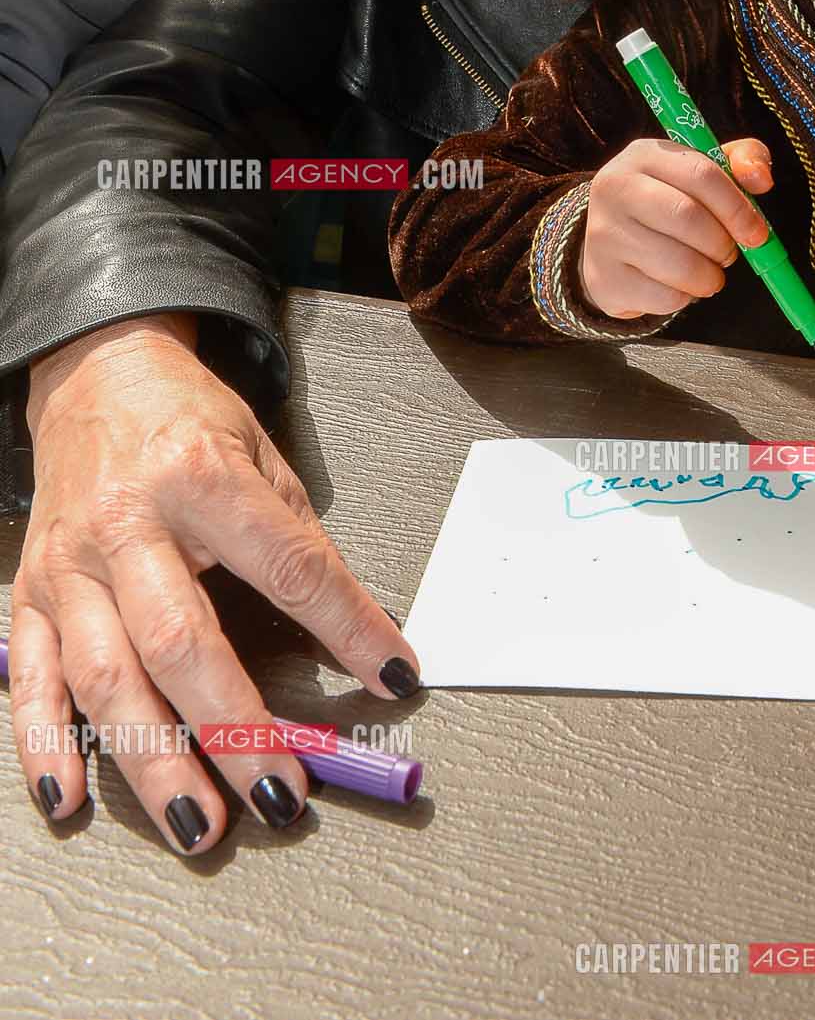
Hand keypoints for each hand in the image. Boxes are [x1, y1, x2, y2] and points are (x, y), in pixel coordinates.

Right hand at [12, 314, 421, 853]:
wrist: (97, 374)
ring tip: (200, 826)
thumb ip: (299, 544)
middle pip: (181, 643)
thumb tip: (361, 636)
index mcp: (200, 478)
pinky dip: (46, 745)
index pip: (287, 566)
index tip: (392, 675)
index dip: (346, 626)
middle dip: (235, 731)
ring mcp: (72, 564)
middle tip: (282, 793)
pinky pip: (31, 679)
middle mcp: (128, 523)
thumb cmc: (187, 420)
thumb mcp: (262, 456)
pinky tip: (68, 798)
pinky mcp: (31, 592)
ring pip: (107, 678)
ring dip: (153, 762)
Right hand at [578, 137, 772, 319]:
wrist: (611, 243)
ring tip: (708, 272)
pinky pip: (664, 296)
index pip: (701, 174)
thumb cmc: (669, 200)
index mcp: (645, 155)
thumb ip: (742, 161)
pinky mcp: (604, 277)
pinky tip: (679, 285)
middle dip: (722, 244)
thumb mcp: (703, 169)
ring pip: (678, 264)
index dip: (737, 207)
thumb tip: (761, 179)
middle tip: (728, 254)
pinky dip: (685, 297)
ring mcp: (604, 233)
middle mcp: (615, 188)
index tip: (757, 233)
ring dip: (709, 277)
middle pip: (688, 218)